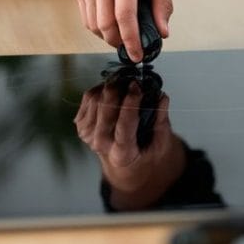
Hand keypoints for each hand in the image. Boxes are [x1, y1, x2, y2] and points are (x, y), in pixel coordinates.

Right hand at [73, 0, 172, 61]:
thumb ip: (163, 3)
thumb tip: (162, 32)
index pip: (124, 14)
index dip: (131, 39)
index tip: (138, 55)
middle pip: (105, 24)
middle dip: (119, 41)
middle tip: (133, 46)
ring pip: (93, 24)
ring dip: (108, 36)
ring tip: (125, 32)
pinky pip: (86, 17)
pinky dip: (99, 26)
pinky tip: (113, 20)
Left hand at [74, 80, 185, 208]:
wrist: (124, 163)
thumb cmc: (144, 150)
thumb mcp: (160, 141)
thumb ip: (161, 119)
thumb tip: (161, 97)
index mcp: (123, 154)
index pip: (123, 128)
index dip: (130, 105)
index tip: (137, 87)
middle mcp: (102, 147)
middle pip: (104, 112)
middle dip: (117, 90)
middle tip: (131, 80)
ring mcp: (89, 136)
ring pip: (95, 100)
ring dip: (110, 87)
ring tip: (124, 85)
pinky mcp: (82, 126)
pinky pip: (88, 97)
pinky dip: (100, 88)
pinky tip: (112, 92)